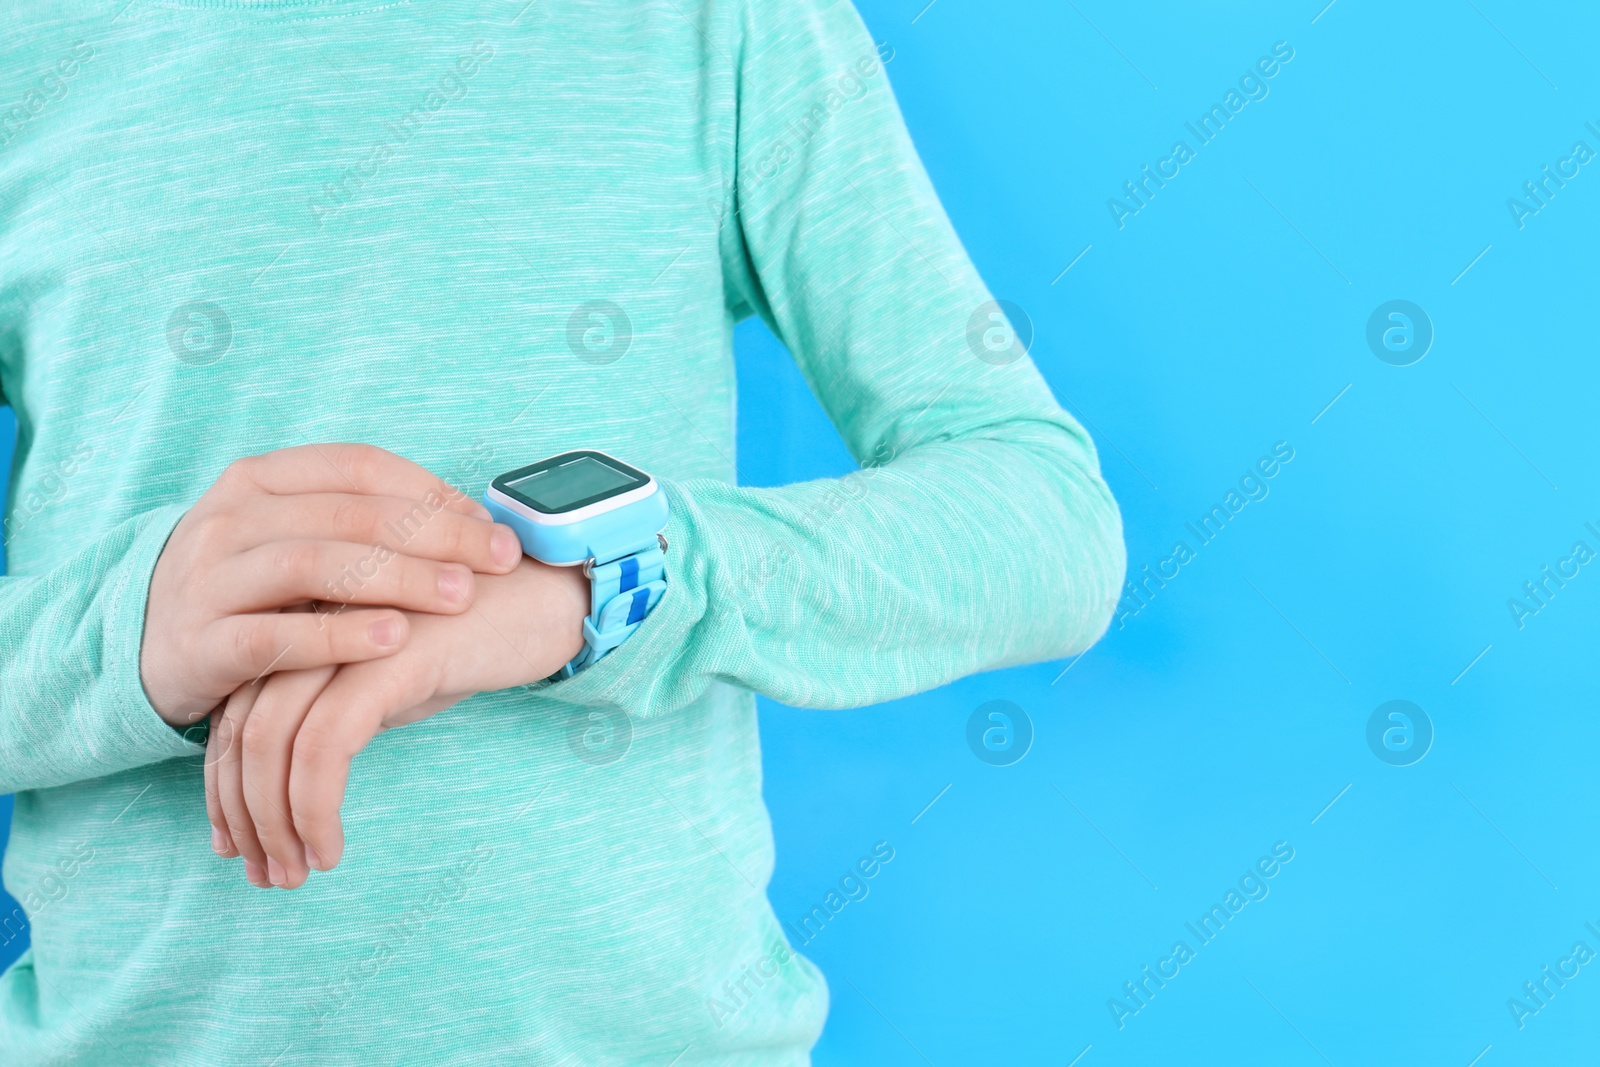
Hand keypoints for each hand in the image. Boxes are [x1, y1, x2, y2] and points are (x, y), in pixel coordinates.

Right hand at [142, 443, 524, 728]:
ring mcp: (209, 578)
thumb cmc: (250, 589)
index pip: (360, 466)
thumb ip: (365, 522)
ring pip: (315, 564)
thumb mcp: (293, 536)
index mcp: (260, 478)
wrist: (144, 646)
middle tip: (499, 560)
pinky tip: (396, 639)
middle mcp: (231, 517)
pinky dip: (340, 634)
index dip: (433, 490)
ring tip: (459, 596)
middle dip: (436, 535)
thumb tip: (472, 519)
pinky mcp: (200, 644)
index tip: (492, 524)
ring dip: (398, 578)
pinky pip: (276, 635)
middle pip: (350, 514)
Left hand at [204, 557, 588, 887]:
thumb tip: (296, 779)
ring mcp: (347, 635)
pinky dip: (314, 808)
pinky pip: (324, 746)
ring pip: (269, 742)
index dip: (225, 785)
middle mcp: (312, 621)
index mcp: (306, 621)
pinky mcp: (388, 656)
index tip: (235, 844)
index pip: (235, 712)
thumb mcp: (396, 674)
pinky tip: (330, 848)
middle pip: (241, 729)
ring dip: (274, 823)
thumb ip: (344, 706)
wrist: (554, 596)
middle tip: (263, 874)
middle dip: (243, 814)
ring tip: (295, 874)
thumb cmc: (479, 637)